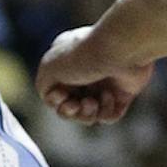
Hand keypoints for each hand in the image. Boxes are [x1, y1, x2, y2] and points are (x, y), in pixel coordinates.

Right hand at [38, 23, 152, 124]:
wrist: (120, 50)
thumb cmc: (82, 56)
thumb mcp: (50, 68)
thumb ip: (43, 85)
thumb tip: (51, 98)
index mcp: (65, 63)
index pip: (54, 94)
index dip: (55, 101)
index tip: (61, 94)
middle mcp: (84, 73)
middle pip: (70, 108)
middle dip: (70, 112)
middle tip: (75, 105)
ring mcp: (104, 84)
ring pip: (89, 115)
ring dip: (87, 114)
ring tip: (92, 103)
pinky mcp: (123, 94)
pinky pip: (109, 116)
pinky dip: (106, 111)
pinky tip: (109, 96)